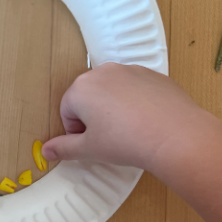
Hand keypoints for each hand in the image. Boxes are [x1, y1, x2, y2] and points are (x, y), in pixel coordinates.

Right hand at [41, 62, 212, 171]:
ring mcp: (129, 70)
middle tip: (109, 138)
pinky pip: (135, 88)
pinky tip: (146, 121)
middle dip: (93, 116)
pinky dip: (136, 102)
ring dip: (114, 107)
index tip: (92, 144)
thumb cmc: (126, 141)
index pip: (67, 110)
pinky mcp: (152, 74)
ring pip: (112, 90)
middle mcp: (102, 72)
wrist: (176, 136)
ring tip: (130, 130)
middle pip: (88, 96)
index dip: (76, 131)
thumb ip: (64, 148)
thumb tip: (45, 151)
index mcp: (81, 88)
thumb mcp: (90, 149)